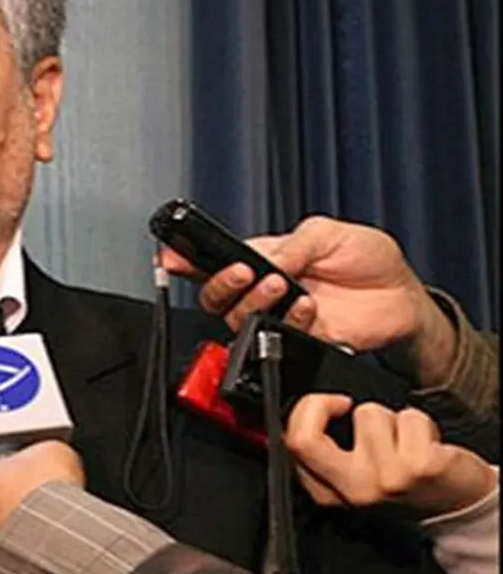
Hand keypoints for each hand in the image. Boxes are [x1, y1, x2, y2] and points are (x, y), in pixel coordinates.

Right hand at [161, 215, 455, 383]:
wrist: (401, 297)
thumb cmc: (368, 259)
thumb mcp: (329, 233)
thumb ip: (293, 244)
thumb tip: (264, 259)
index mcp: (264, 255)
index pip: (214, 259)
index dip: (186, 260)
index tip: (171, 257)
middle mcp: (264, 289)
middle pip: (215, 295)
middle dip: (220, 285)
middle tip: (246, 273)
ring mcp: (279, 316)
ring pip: (238, 320)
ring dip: (255, 303)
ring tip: (284, 286)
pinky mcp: (298, 340)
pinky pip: (276, 338)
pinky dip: (291, 321)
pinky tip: (310, 307)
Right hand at [284, 393, 494, 516]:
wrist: (459, 509)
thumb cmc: (406, 486)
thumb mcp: (354, 476)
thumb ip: (324, 450)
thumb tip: (303, 409)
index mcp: (328, 493)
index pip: (291, 444)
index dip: (304, 412)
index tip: (328, 406)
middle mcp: (353, 490)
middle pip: (305, 437)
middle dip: (318, 405)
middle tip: (343, 404)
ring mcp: (385, 479)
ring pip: (369, 414)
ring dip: (390, 418)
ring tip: (402, 440)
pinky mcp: (419, 466)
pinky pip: (408, 417)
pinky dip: (420, 423)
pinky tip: (425, 445)